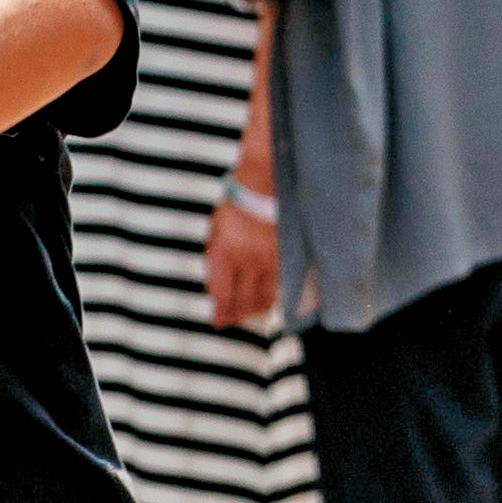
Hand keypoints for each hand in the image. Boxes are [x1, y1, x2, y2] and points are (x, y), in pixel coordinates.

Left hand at [204, 195, 280, 331]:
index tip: (218, 321)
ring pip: (264, 296)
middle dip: (237, 315)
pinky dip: (274, 296)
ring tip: (251, 314)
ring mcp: (269, 258)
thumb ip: (215, 256)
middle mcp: (247, 258)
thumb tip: (216, 282)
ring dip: (256, 310)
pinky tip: (270, 301)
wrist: (265, 181)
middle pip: (242, 299)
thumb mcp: (216, 228)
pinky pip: (280, 284)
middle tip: (233, 322)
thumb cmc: (237, 201)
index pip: (221, 293)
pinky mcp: (286, 255)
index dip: (220, 312)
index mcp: (224, 251)